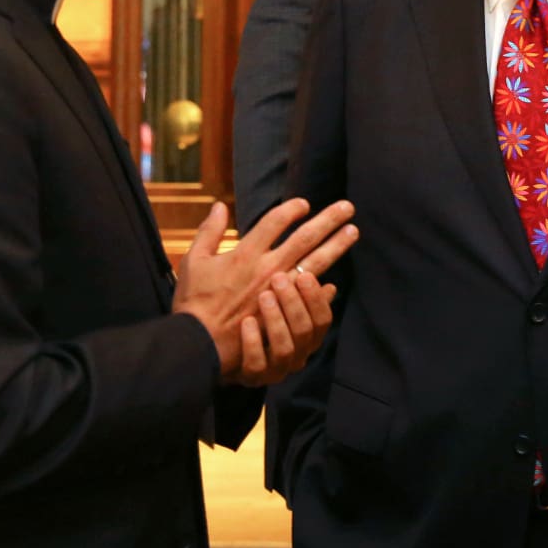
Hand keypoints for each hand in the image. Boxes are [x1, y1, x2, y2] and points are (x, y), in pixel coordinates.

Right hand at [171, 197, 357, 381]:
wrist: (198, 343)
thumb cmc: (193, 302)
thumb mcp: (194, 261)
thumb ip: (209, 231)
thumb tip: (219, 205)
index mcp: (245, 253)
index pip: (275, 221)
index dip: (292, 209)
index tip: (304, 204)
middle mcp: (267, 269)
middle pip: (305, 238)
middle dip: (328, 220)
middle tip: (348, 208)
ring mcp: (278, 292)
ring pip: (315, 263)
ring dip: (336, 246)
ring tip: (353, 232)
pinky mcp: (283, 314)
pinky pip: (309, 299)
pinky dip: (323, 289)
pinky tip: (335, 282)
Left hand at [232, 266, 339, 387]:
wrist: (227, 352)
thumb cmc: (261, 322)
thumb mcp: (284, 307)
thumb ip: (304, 298)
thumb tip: (331, 288)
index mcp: (310, 339)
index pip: (323, 320)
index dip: (315, 298)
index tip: (303, 275)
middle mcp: (298, 356)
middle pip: (304, 331)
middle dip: (293, 302)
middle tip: (278, 278)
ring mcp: (277, 370)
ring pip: (284, 349)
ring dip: (275, 320)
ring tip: (264, 296)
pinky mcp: (254, 378)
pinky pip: (257, 365)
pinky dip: (253, 342)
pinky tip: (247, 321)